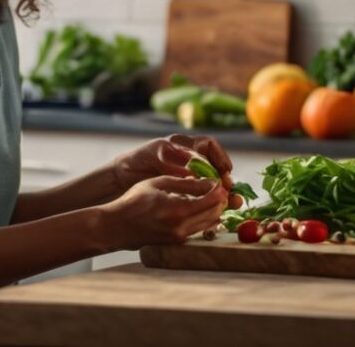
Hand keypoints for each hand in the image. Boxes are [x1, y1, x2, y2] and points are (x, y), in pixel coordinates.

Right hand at [99, 176, 227, 250]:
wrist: (117, 226)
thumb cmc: (134, 201)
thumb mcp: (159, 183)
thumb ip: (186, 183)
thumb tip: (210, 182)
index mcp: (178, 211)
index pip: (212, 200)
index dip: (219, 189)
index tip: (218, 181)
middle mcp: (182, 228)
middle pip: (215, 213)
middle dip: (220, 200)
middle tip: (217, 188)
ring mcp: (181, 238)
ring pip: (210, 223)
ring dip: (214, 209)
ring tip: (208, 196)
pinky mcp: (178, 242)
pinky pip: (199, 229)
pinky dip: (204, 217)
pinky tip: (197, 207)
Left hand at [109, 134, 236, 204]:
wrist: (121, 178)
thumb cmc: (137, 162)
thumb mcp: (153, 156)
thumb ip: (172, 162)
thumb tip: (192, 171)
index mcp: (183, 145)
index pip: (210, 147)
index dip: (220, 157)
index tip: (225, 171)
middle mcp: (190, 159)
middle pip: (217, 166)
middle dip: (226, 178)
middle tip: (229, 190)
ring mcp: (189, 175)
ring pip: (213, 182)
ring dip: (223, 192)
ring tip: (232, 202)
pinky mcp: (185, 191)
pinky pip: (203, 195)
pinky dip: (211, 201)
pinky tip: (217, 209)